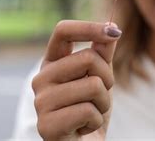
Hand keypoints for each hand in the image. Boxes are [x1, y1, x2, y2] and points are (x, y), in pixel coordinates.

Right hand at [32, 20, 120, 140]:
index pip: (63, 31)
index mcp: (52, 62)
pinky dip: (96, 121)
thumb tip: (111, 26)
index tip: (114, 30)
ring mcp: (41, 102)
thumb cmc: (90, 108)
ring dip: (103, 103)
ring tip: (91, 113)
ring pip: (93, 85)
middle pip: (88, 58)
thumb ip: (103, 52)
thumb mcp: (101, 76)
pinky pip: (88, 111)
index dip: (89, 27)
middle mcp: (41, 78)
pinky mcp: (46, 125)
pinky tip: (83, 128)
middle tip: (99, 95)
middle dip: (107, 78)